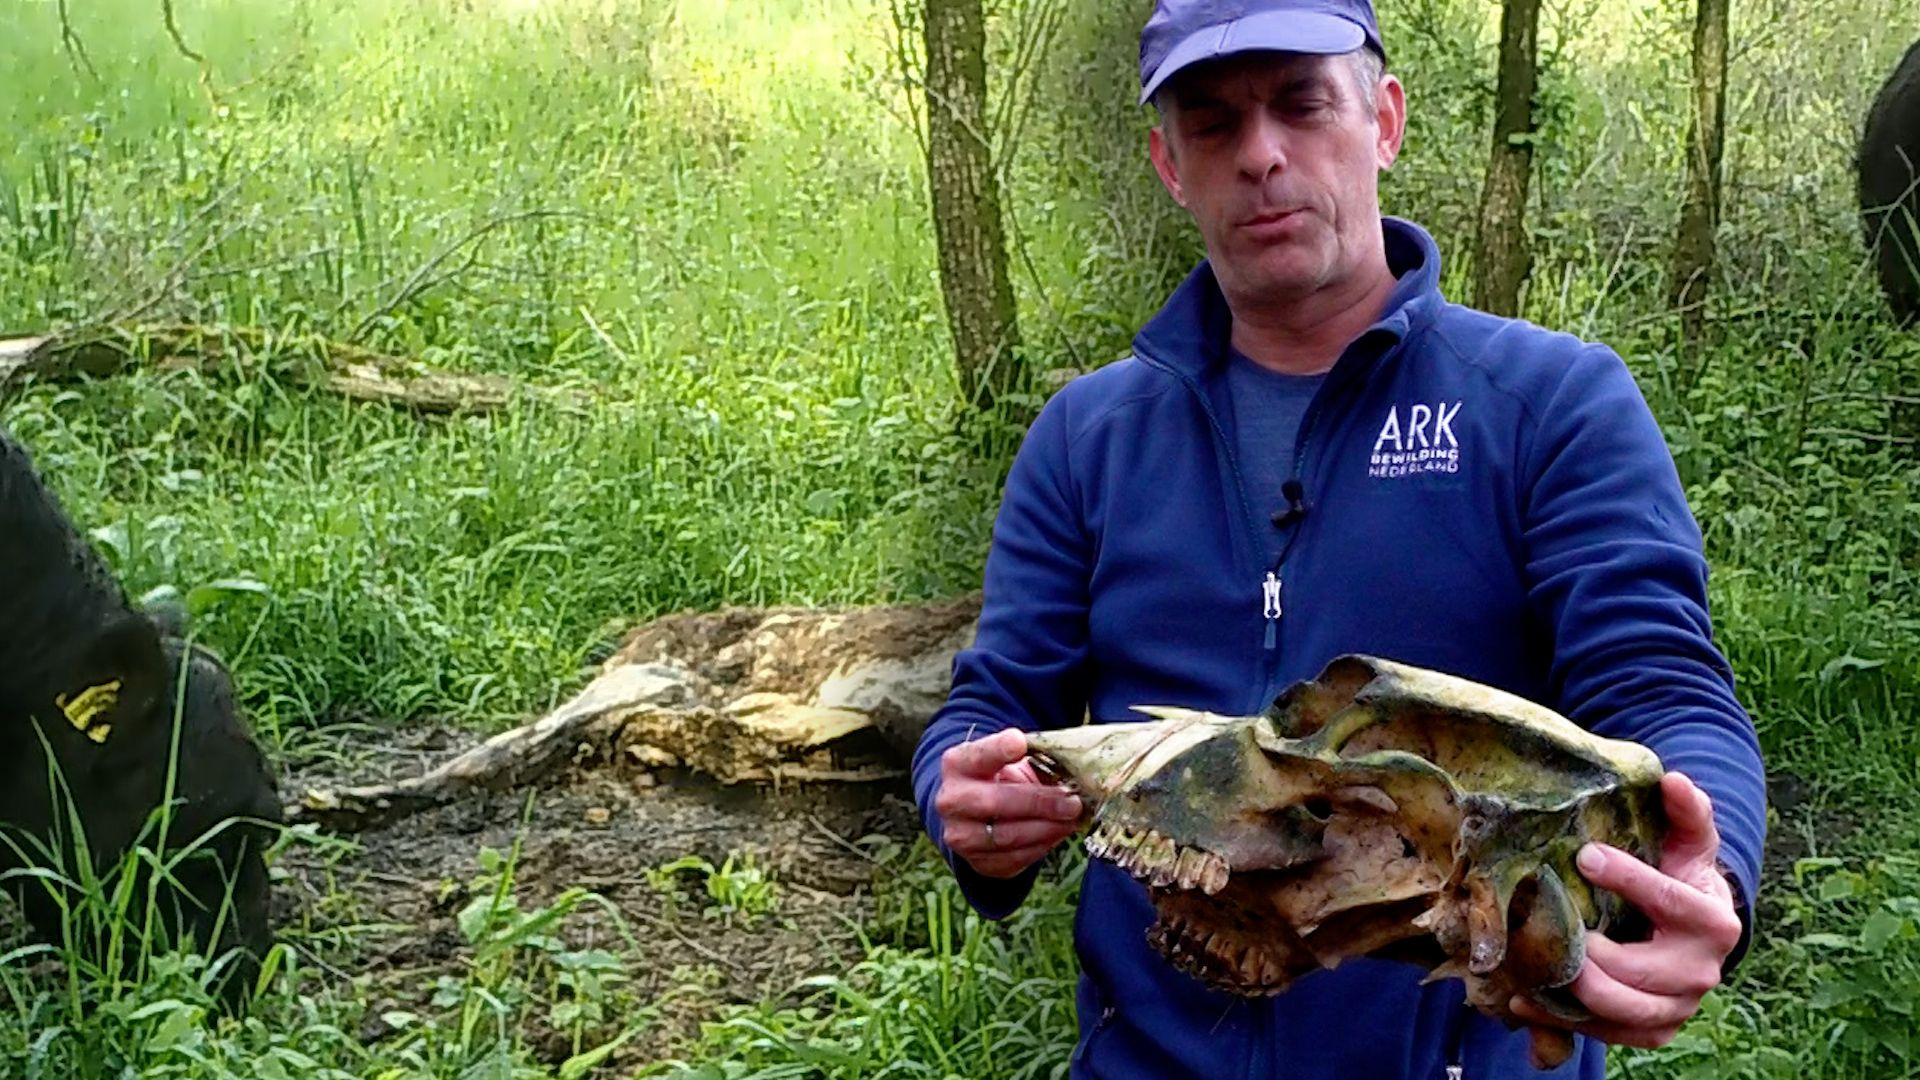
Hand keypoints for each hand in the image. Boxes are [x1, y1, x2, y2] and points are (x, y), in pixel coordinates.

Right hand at [933, 727, 1083, 878]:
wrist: (977, 813)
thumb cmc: (1002, 778)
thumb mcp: (1011, 761)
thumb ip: (1033, 759)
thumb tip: (1074, 769)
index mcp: (958, 764)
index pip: (978, 755)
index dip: (998, 749)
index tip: (1020, 743)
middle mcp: (952, 800)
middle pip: (996, 802)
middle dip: (1039, 802)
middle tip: (1072, 802)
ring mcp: (961, 835)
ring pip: (1007, 836)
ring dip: (1046, 828)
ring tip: (1071, 819)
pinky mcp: (978, 862)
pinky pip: (1014, 859)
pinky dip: (1041, 846)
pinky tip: (1057, 833)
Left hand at [1511, 771, 1742, 1049]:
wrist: (1696, 929)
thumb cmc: (1683, 873)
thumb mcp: (1690, 840)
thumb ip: (1687, 811)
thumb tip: (1674, 780)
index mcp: (1713, 922)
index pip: (1671, 901)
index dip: (1629, 879)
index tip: (1585, 856)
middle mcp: (1701, 972)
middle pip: (1639, 971)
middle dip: (1588, 950)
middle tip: (1545, 924)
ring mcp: (1677, 1007)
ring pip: (1622, 1011)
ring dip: (1570, 990)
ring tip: (1527, 965)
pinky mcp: (1653, 1029)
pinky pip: (1607, 1035)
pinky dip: (1562, 1021)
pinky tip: (1521, 1001)